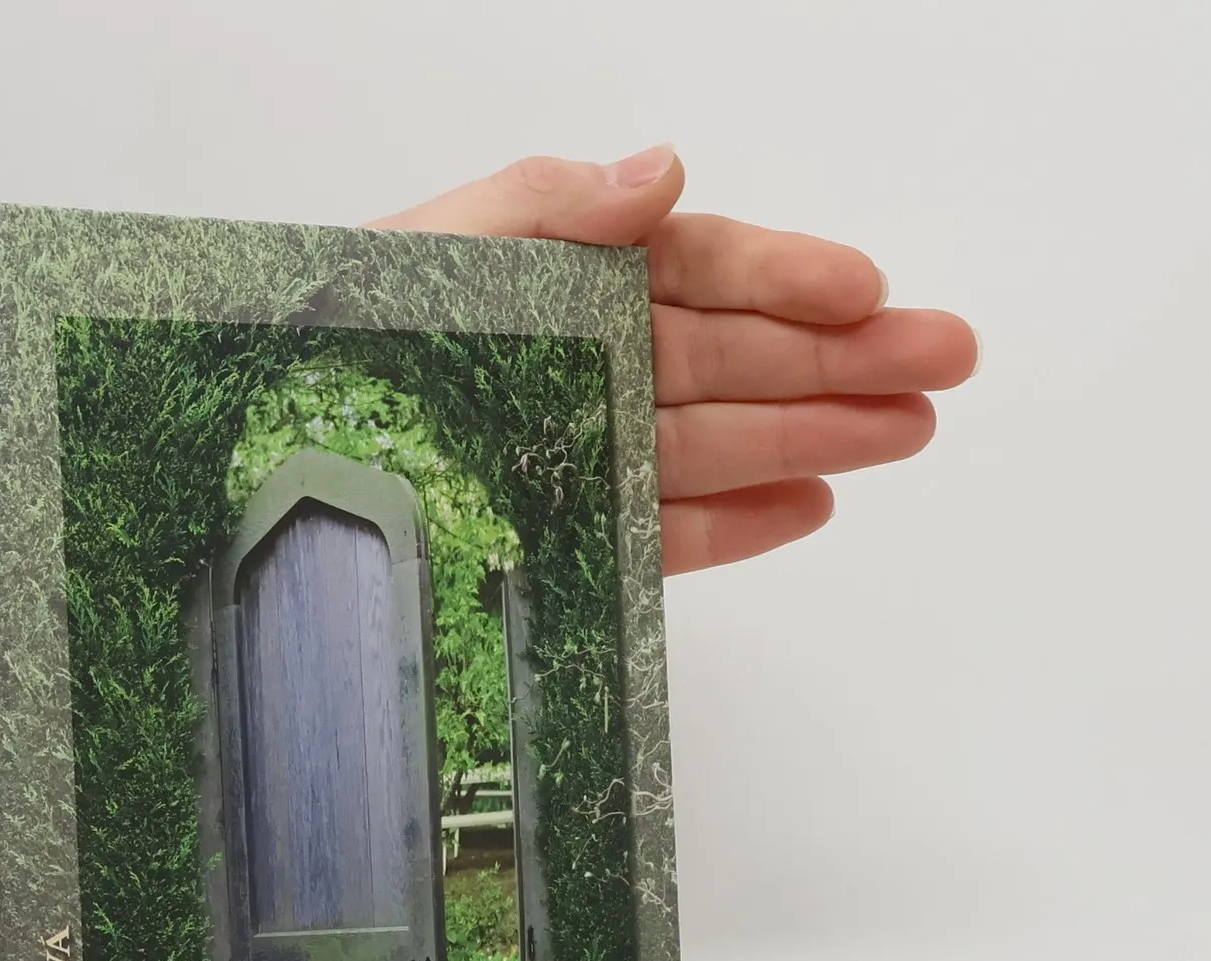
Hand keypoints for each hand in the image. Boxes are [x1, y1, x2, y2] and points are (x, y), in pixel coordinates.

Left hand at [371, 148, 977, 573]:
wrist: (268, 468)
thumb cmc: (337, 346)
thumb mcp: (438, 247)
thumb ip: (549, 207)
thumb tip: (664, 172)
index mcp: (558, 284)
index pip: (697, 273)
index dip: (787, 277)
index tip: (870, 289)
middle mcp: (577, 370)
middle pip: (732, 359)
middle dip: (840, 359)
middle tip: (942, 361)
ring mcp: (573, 457)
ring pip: (717, 444)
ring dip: (814, 437)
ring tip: (904, 434)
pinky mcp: (557, 539)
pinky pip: (659, 529)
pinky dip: (734, 522)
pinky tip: (808, 506)